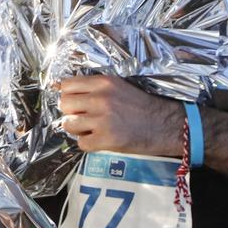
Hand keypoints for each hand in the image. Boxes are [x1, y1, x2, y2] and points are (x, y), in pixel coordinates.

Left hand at [55, 75, 184, 156]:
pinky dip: (89, 144)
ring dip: (78, 129)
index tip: (76, 102)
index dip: (69, 95)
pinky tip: (101, 140)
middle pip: (64, 105)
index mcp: (104, 83)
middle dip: (72, 112)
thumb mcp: (119, 87)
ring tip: (93, 129)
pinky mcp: (107, 139)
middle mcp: (101, 99)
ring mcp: (103, 120)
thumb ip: (94, 87)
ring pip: (68, 124)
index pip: (66, 85)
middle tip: (86, 117)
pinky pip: (81, 143)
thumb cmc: (143, 107)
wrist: (168, 125)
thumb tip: (59, 88)